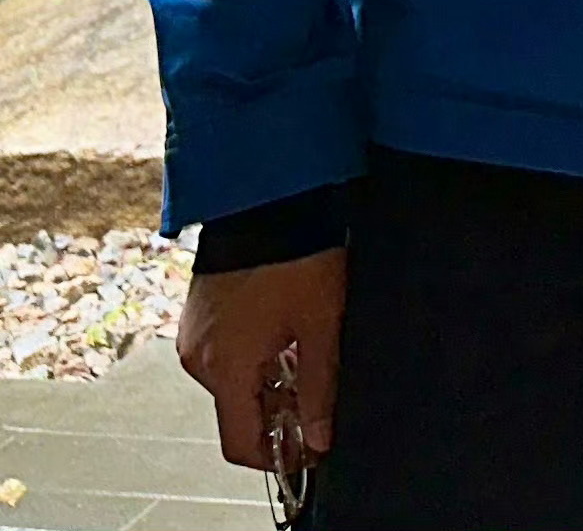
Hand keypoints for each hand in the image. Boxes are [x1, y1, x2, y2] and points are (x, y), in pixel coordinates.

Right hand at [177, 247, 347, 470]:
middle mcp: (197, 358)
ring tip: (304, 345)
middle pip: (237, 410)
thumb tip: (321, 438)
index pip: (240, 444)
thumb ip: (320, 387)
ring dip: (266, 378)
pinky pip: (222, 352)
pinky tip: (281, 327)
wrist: (268, 195)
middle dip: (278, 409)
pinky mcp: (196, 312)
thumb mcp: (321, 322)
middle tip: (317, 384)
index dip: (277, 455)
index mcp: (224, 369)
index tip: (310, 446)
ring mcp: (192, 333)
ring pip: (231, 380)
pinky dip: (251, 353)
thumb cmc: (296, 255)